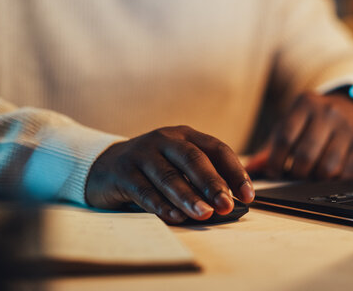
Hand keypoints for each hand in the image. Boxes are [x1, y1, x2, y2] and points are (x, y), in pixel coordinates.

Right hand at [85, 126, 254, 222]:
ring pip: (169, 175)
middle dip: (212, 183)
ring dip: (188, 197)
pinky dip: (161, 205)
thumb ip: (200, 178)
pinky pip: (144, 190)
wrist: (104, 166)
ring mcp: (142, 154)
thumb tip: (230, 203)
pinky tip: (175, 217)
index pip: (217, 149)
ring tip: (204, 214)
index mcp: (185, 135)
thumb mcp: (177, 164)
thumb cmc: (153, 169)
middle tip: (225, 205)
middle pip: (193, 159)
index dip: (235, 171)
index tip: (248, 195)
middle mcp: (164, 139)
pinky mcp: (123, 172)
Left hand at [247, 92, 352, 179]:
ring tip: (312, 174)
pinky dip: (334, 180)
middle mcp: (329, 112)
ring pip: (327, 168)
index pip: (284, 137)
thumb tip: (250, 169)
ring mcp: (349, 127)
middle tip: (295, 174)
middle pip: (305, 156)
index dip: (276, 161)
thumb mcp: (293, 122)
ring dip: (316, 178)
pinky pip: (346, 173)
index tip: (274, 171)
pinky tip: (329, 174)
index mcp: (305, 104)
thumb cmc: (314, 120)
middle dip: (296, 173)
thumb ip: (271, 146)